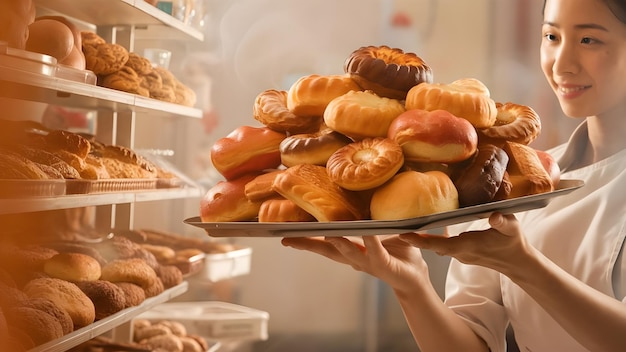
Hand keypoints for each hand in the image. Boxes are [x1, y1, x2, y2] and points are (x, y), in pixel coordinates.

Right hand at [282, 235, 429, 292]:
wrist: (415, 278)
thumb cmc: (398, 253)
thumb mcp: (382, 233)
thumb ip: (369, 221)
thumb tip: (360, 197)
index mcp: (351, 250)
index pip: (324, 244)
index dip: (306, 240)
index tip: (286, 234)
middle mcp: (355, 258)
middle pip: (327, 250)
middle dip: (308, 244)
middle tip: (289, 238)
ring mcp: (369, 263)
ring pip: (348, 253)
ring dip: (337, 243)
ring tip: (326, 233)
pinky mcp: (385, 266)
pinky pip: (376, 252)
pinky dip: (371, 242)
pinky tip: (366, 233)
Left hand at [399, 212, 529, 274]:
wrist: (518, 262)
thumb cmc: (514, 242)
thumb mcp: (511, 228)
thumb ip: (502, 221)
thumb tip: (494, 216)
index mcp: (467, 245)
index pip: (438, 244)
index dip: (420, 240)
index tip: (402, 235)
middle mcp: (459, 252)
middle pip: (431, 246)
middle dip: (413, 238)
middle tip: (394, 227)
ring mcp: (459, 254)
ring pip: (435, 247)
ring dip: (420, 239)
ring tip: (403, 225)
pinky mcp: (461, 253)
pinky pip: (442, 247)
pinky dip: (431, 240)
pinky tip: (424, 228)